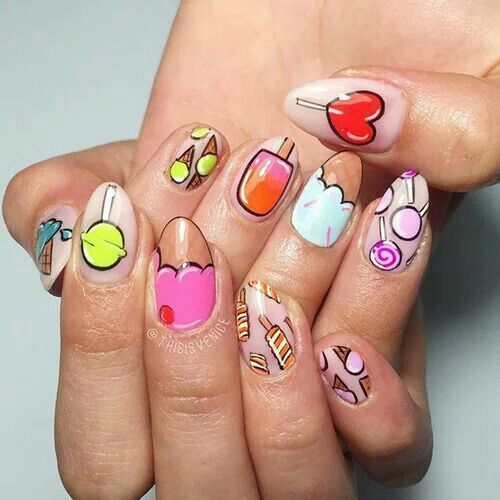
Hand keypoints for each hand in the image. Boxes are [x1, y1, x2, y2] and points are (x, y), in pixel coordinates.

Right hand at [4, 129, 431, 497]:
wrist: (296, 169)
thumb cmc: (207, 189)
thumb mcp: (124, 183)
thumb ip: (56, 204)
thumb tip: (62, 233)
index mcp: (145, 427)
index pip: (104, 452)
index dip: (104, 341)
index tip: (128, 219)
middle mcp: (224, 452)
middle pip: (199, 465)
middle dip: (197, 336)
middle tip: (212, 216)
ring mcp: (304, 447)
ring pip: (293, 462)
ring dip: (286, 331)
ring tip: (308, 209)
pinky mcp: (379, 423)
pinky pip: (389, 442)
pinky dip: (377, 363)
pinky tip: (376, 254)